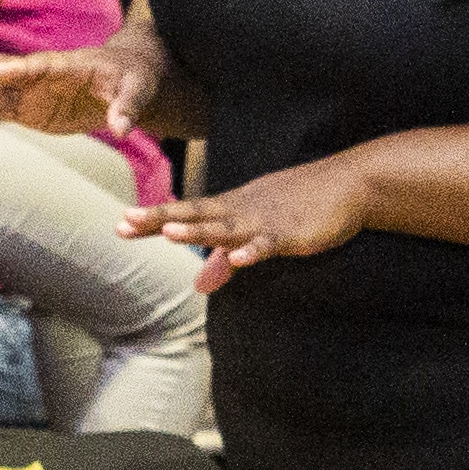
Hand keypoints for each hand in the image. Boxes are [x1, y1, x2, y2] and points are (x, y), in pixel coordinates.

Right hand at [0, 19, 165, 140]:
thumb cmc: (133, 78)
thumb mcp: (139, 90)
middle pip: (1, 70)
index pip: (40, 67)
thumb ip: (128, 106)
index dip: (19, 69)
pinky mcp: (25, 107)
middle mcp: (40, 75)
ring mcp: (29, 91)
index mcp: (68, 66)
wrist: (125, 77)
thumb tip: (123, 127)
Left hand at [122, 152, 370, 291]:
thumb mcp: (257, 233)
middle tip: (125, 222)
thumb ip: (225, 261)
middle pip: (195, 216)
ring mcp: (265, 221)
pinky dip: (254, 250)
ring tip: (170, 234)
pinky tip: (239, 257)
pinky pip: (269, 244)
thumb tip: (199, 285)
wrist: (348, 184)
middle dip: (161, 220)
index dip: (154, 220)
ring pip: (226, 228)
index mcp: (231, 210)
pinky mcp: (291, 234)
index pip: (186, 213)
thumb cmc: (300, 205)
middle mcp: (241, 211)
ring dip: (199, 231)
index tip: (120, 224)